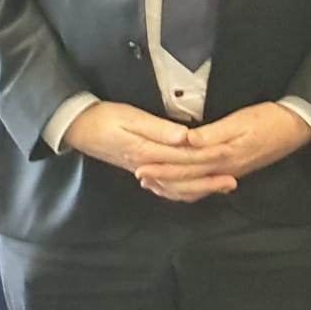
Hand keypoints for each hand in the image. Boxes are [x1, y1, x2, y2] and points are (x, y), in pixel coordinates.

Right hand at [63, 101, 235, 202]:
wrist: (77, 128)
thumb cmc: (104, 118)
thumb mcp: (131, 118)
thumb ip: (159, 129)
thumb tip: (185, 137)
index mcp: (147, 152)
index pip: (184, 158)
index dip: (208, 157)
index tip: (228, 156)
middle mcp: (147, 167)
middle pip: (183, 179)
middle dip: (209, 181)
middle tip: (233, 181)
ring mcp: (143, 171)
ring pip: (175, 188)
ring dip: (198, 188)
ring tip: (220, 187)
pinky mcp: (141, 169)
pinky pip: (164, 187)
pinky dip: (181, 191)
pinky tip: (193, 189)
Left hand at [133, 102, 310, 201]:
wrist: (297, 127)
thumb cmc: (270, 119)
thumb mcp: (241, 120)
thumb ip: (213, 132)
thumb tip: (187, 139)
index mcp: (224, 155)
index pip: (187, 163)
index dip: (163, 165)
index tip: (141, 164)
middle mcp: (225, 168)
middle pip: (188, 178)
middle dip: (162, 177)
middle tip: (139, 176)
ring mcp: (231, 172)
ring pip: (196, 185)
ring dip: (173, 185)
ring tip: (153, 183)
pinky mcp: (235, 170)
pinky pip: (207, 185)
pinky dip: (190, 187)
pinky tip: (182, 185)